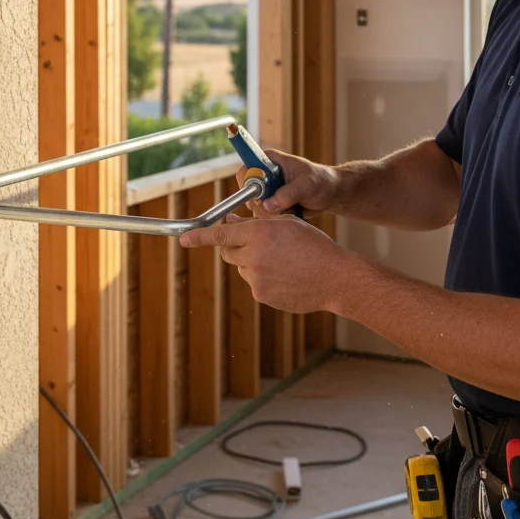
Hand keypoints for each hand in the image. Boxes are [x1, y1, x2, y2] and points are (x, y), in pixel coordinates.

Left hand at [179, 213, 352, 313]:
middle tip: (258, 246)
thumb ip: (254, 224)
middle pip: (228, 252)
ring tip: (283, 264)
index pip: (220, 234)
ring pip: (242, 268)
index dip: (199, 236)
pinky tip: (286, 278)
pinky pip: (254, 284)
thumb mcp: (286, 225)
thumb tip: (231, 223)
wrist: (336, 278)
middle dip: (236, 248)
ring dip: (253, 264)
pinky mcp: (261, 295)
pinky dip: (264, 280)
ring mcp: (256, 278)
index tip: (183, 239)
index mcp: (260, 233)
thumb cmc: (314, 247)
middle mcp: (254, 255)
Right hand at [239, 148, 338, 218]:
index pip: (246, 171)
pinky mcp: (270, 203)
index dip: (249, 185)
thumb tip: (268, 205)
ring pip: (255, 207)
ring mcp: (266, 190)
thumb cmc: (321, 182)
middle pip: (248, 193)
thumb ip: (287, 194)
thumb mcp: (306, 185)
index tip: (262, 198)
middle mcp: (264, 174)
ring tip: (292, 208)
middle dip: (264, 204)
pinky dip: (276, 218)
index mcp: (269, 161)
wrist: (331, 194)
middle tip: (283, 206)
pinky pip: (264, 215)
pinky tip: (291, 212)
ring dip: (272, 213)